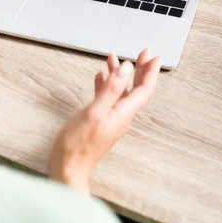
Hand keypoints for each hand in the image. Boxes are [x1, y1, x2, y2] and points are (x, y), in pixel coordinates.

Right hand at [48, 49, 160, 193]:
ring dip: (120, 74)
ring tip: (114, 58)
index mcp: (122, 113)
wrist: (67, 169)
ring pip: (121, 92)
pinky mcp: (99, 122)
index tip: (153, 56)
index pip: (143, 89)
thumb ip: (111, 89)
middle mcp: (120, 116)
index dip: (149, 72)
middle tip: (143, 53)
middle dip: (140, 69)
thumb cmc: (77, 145)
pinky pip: (107, 99)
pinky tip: (99, 77)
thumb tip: (126, 68)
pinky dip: (105, 85)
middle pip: (136, 89)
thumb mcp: (94, 112)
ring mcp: (110, 120)